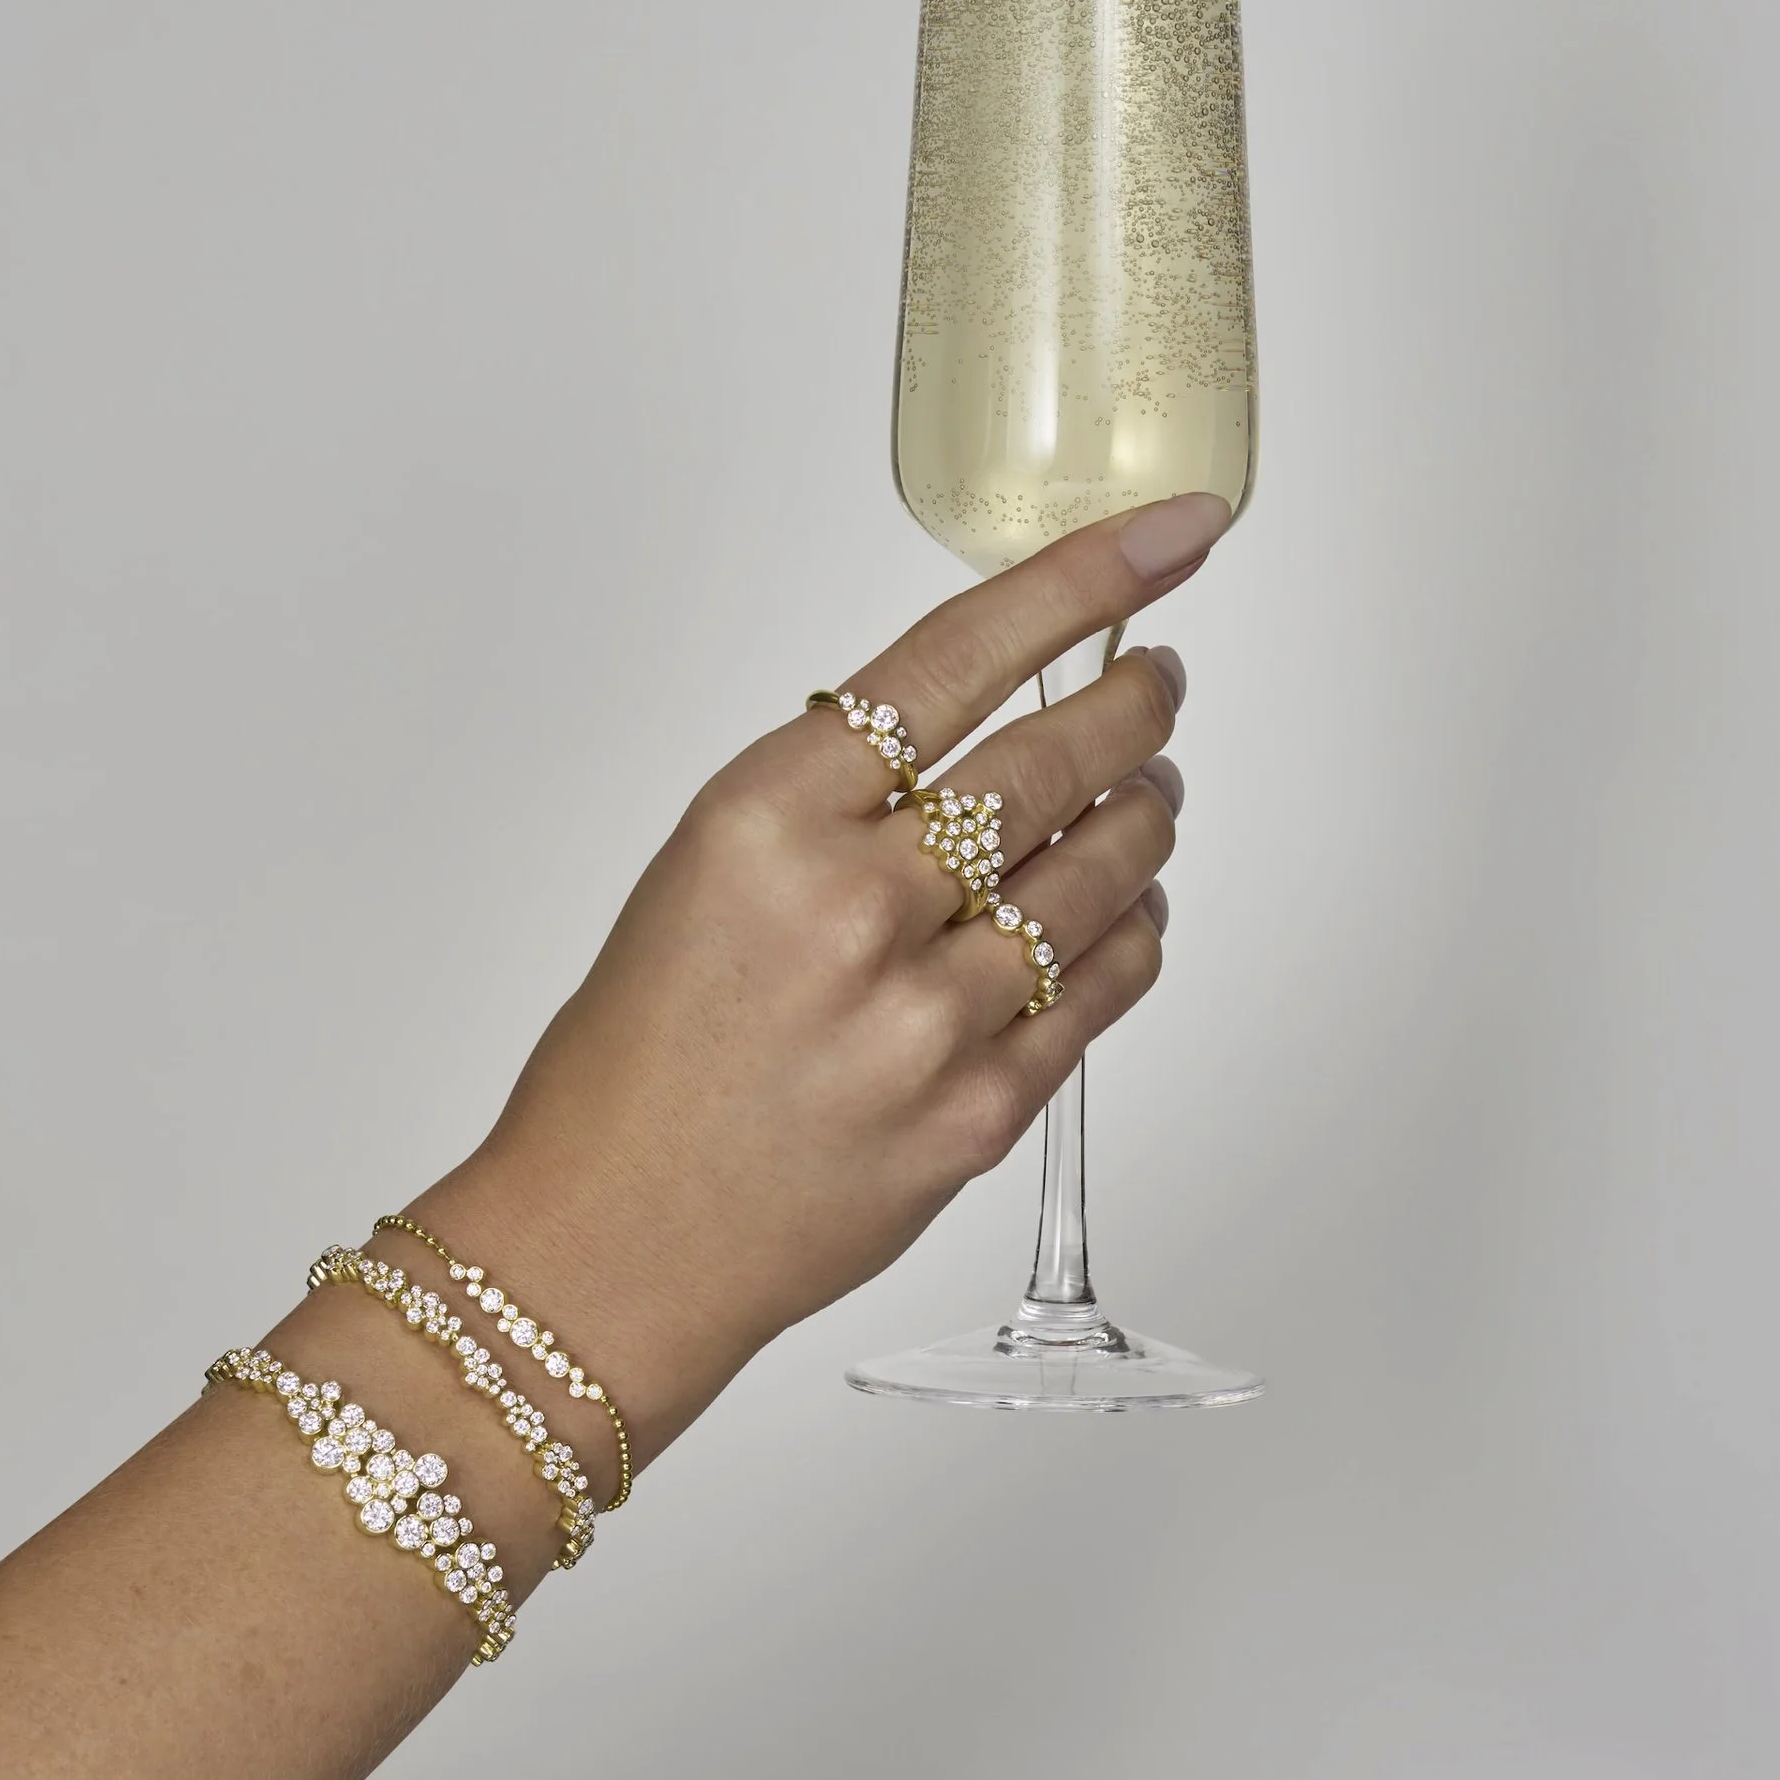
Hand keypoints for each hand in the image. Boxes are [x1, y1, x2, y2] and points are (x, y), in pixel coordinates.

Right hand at [401, 492, 1229, 1498]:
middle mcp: (854, 906)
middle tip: (1155, 679)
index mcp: (766, 820)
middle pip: (1055, 758)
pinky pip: (1105, 987)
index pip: (959, 657)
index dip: (1082, 582)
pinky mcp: (981, 1113)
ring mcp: (926, 1017)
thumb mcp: (706, 870)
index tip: (1168, 539)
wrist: (611, 1240)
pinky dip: (1135, 928)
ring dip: (1146, 814)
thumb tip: (986, 722)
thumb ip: (841, 796)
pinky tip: (1128, 904)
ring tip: (1148, 789)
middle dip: (1134, 704)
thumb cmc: (640, 1060)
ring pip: (1104, 870)